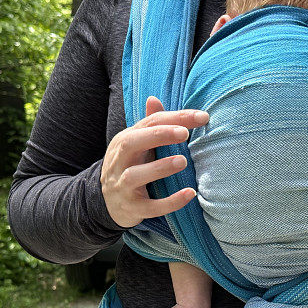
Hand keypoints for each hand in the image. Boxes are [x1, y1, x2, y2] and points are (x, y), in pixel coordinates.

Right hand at [100, 96, 209, 227]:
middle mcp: (119, 161)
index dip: (175, 117)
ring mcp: (123, 186)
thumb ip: (149, 125)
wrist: (104, 203)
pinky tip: (190, 194)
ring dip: (160, 167)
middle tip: (184, 133)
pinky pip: (149, 207)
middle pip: (132, 143)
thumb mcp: (135, 144)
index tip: (202, 117)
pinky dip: (170, 202)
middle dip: (158, 136)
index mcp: (125, 141)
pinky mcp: (131, 208)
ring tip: (183, 161)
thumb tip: (154, 98)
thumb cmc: (128, 166)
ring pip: (135, 175)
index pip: (149, 124)